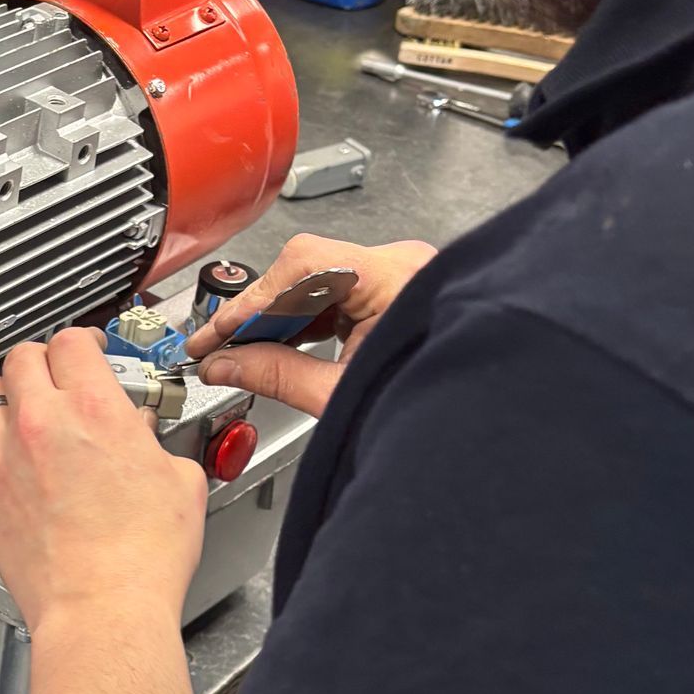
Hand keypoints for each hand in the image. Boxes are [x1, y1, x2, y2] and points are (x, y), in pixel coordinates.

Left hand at [0, 328, 207, 639]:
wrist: (101, 609)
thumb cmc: (140, 558)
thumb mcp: (179, 480)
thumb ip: (153, 442)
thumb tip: (142, 435)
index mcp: (94, 408)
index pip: (72, 340)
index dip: (84, 340)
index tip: (89, 350)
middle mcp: (41, 422)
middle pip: (23, 356)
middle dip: (45, 360)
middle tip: (60, 374)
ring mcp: (6, 455)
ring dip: (13, 393)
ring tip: (33, 409)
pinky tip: (12, 446)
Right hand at [185, 232, 436, 417]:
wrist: (477, 427)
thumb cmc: (431, 412)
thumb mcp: (339, 395)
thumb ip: (275, 375)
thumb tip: (225, 365)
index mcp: (395, 279)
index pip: (300, 267)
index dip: (250, 302)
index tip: (216, 332)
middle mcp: (402, 266)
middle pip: (307, 267)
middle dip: (262, 310)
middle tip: (223, 345)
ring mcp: (403, 276)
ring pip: (320, 279)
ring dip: (283, 315)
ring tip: (252, 352)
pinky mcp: (399, 292)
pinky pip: (341, 294)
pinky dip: (309, 319)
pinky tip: (286, 346)